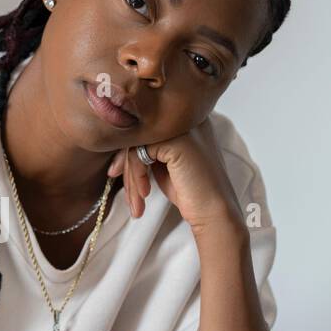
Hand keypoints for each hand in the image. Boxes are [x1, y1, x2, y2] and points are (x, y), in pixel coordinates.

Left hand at [106, 116, 244, 235]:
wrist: (214, 211)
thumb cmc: (191, 192)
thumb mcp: (165, 166)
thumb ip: (149, 151)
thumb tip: (119, 148)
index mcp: (187, 122)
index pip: (147, 128)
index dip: (128, 151)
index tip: (116, 172)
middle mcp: (187, 119)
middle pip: (140, 134)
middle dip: (125, 164)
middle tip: (120, 185)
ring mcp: (183, 127)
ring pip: (137, 144)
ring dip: (130, 176)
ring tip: (135, 201)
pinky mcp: (176, 140)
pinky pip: (140, 153)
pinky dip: (136, 175)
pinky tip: (145, 194)